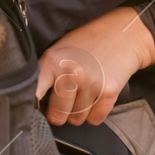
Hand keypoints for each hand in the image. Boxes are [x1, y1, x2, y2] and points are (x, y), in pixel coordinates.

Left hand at [35, 6, 154, 125]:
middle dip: (60, 114)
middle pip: (58, 116)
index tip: (34, 114)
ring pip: (77, 120)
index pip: (33, 94)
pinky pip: (95, 119)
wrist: (123, 34)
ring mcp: (91, 83)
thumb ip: (46, 75)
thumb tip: (35, 105)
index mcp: (52, 62)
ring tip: (83, 95)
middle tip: (65, 103)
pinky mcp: (109, 91)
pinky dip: (94, 114)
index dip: (31, 108)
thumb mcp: (59, 51)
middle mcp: (70, 74)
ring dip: (79, 114)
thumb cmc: (87, 43)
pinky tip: (95, 98)